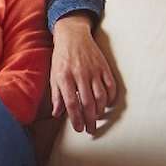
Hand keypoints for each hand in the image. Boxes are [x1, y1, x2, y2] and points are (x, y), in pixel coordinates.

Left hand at [50, 14, 117, 132]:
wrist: (73, 36)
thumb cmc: (61, 58)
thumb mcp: (54, 75)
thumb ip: (56, 95)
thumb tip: (57, 114)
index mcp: (65, 77)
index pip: (72, 103)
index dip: (76, 118)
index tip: (79, 129)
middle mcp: (80, 75)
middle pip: (88, 103)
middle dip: (90, 120)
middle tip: (91, 130)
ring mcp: (94, 70)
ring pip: (101, 96)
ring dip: (100, 111)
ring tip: (96, 118)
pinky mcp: (104, 67)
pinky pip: (111, 86)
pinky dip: (111, 98)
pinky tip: (108, 105)